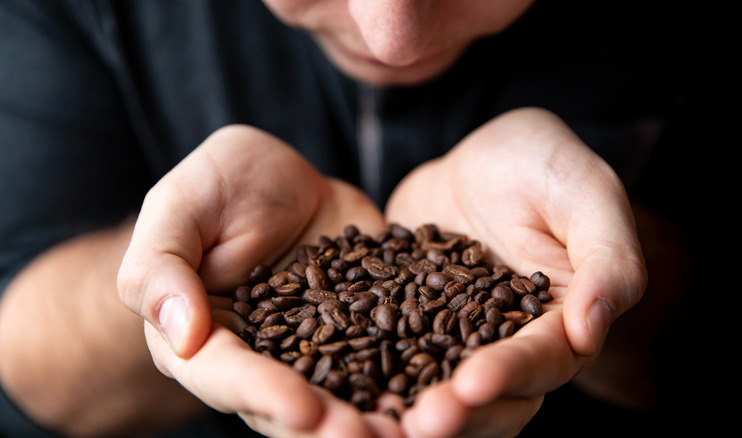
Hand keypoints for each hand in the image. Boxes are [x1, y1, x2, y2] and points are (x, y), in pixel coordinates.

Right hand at [117, 125, 401, 436]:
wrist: (284, 175)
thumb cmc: (219, 183)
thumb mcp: (179, 205)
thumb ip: (161, 266)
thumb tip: (180, 335)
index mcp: (203, 338)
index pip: (226, 376)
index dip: (261, 396)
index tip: (304, 410)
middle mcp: (261, 358)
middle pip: (288, 406)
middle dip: (329, 427)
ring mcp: (315, 350)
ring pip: (341, 396)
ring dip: (374, 420)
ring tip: (414, 431)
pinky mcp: (361, 331)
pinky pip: (386, 360)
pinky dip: (411, 380)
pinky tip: (444, 395)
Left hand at [385, 108, 646, 436]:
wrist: (476, 153)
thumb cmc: (546, 163)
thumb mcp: (587, 194)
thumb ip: (606, 261)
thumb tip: (590, 334)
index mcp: (562, 321)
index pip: (543, 360)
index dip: (511, 374)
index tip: (473, 383)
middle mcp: (509, 342)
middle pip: (492, 395)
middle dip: (460, 412)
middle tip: (419, 423)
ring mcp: (455, 337)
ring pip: (440, 387)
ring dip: (415, 405)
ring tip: (381, 418)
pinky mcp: (411, 324)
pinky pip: (391, 353)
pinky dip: (370, 371)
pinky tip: (340, 383)